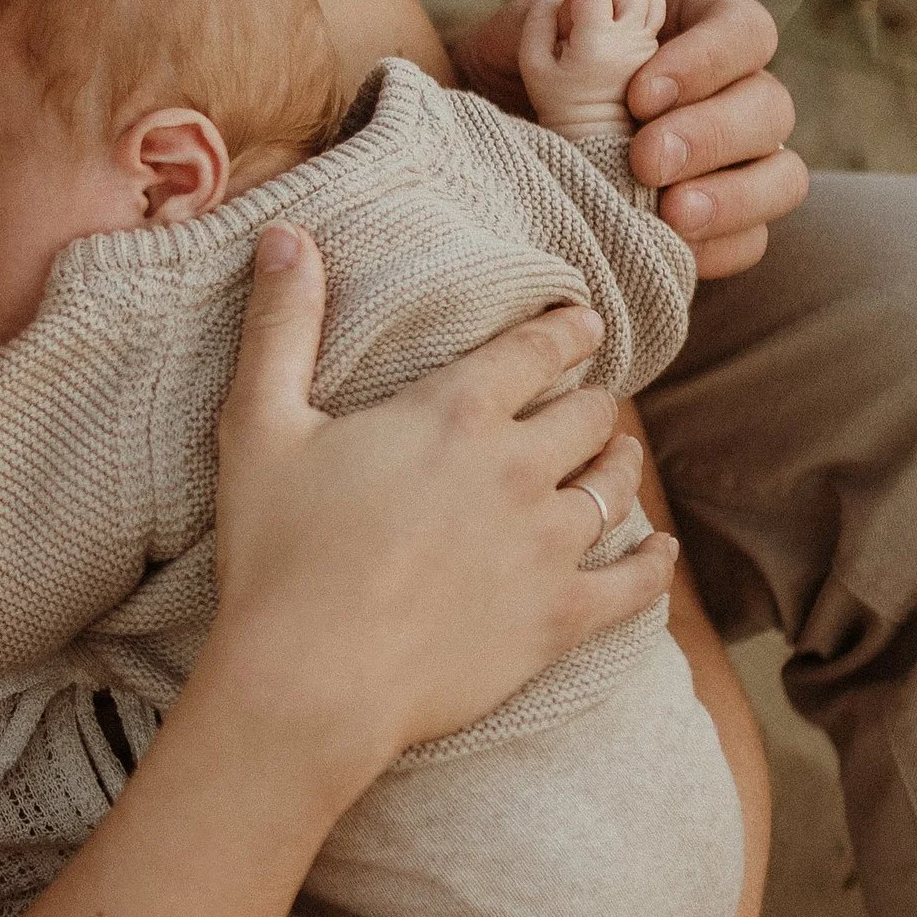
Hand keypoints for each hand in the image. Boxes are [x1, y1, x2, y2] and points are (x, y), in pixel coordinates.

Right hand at [208, 231, 675, 787]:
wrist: (309, 683)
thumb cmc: (277, 554)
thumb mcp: (259, 427)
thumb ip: (280, 325)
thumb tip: (282, 233)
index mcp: (456, 411)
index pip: (539, 346)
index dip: (565, 327)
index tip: (581, 321)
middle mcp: (519, 467)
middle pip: (589, 412)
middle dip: (589, 401)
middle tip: (585, 402)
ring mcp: (548, 545)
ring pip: (618, 483)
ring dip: (620, 464)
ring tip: (616, 458)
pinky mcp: (560, 617)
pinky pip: (637, 581)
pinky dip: (653, 561)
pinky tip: (658, 550)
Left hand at [449, 0, 806, 280]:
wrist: (493, 149)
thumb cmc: (510, 78)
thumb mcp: (515, 39)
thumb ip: (541, 21)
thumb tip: (573, 7)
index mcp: (696, 25)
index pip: (744, 30)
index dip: (707, 60)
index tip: (640, 94)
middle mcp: (732, 91)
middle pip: (771, 106)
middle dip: (713, 135)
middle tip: (647, 160)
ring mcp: (736, 160)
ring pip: (782, 176)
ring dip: (734, 198)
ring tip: (671, 215)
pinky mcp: (722, 222)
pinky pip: (751, 239)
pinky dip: (719, 248)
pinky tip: (671, 249)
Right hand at [515, 0, 664, 136]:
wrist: (594, 136)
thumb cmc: (558, 100)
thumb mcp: (533, 63)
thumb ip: (539, 20)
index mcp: (596, 42)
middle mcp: (628, 41)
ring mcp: (645, 46)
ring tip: (604, 2)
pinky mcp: (653, 52)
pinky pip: (654, 13)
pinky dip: (635, 6)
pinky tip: (615, 20)